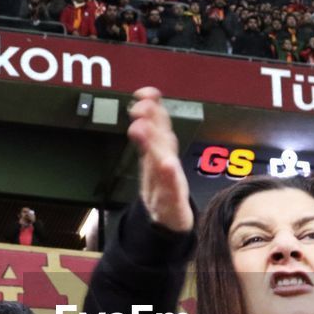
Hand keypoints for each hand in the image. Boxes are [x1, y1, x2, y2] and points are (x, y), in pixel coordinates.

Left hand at [128, 88, 191, 232]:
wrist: (171, 220)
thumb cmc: (162, 188)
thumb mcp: (151, 161)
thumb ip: (146, 138)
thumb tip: (138, 113)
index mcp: (160, 151)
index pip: (157, 125)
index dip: (152, 108)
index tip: (145, 93)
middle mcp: (167, 160)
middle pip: (161, 137)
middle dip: (152, 121)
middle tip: (141, 107)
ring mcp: (171, 179)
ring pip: (164, 157)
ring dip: (156, 142)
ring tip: (144, 128)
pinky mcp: (175, 196)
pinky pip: (173, 184)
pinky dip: (171, 174)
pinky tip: (169, 164)